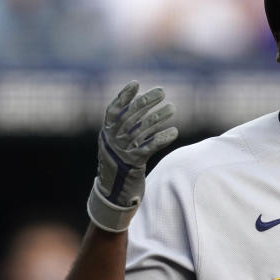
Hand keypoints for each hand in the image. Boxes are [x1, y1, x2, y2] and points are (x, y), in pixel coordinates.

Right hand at [86, 82, 177, 231]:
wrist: (114, 195)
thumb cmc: (119, 167)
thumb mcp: (117, 146)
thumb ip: (126, 129)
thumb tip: (143, 107)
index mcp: (106, 134)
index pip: (113, 110)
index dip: (123, 96)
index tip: (135, 83)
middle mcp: (112, 141)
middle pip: (131, 116)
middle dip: (147, 102)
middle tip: (162, 92)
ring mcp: (121, 152)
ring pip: (142, 129)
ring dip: (159, 116)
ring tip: (172, 108)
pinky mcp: (133, 164)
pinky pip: (149, 147)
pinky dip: (162, 138)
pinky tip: (174, 131)